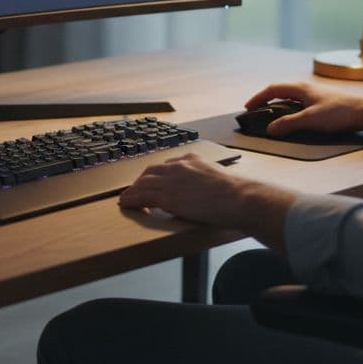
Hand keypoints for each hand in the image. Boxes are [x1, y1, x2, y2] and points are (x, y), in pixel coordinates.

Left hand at [119, 154, 294, 249]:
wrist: (237, 198)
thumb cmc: (235, 193)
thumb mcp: (219, 176)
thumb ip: (206, 178)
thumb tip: (205, 189)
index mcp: (191, 159)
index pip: (167, 165)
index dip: (157, 175)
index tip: (154, 182)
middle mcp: (178, 166)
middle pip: (150, 171)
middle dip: (141, 181)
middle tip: (136, 191)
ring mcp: (170, 180)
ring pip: (142, 183)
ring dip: (132, 191)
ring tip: (126, 199)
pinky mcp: (166, 196)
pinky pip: (141, 196)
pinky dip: (130, 199)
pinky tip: (125, 204)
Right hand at [244, 82, 362, 141]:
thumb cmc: (339, 113)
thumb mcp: (311, 120)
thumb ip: (289, 124)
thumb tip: (270, 129)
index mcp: (301, 88)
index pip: (272, 89)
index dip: (258, 98)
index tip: (248, 108)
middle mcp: (306, 89)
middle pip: (280, 91)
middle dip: (265, 100)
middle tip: (255, 112)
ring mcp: (314, 95)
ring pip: (289, 97)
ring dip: (277, 105)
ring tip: (270, 116)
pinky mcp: (321, 102)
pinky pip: (298, 103)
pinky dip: (288, 109)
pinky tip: (291, 118)